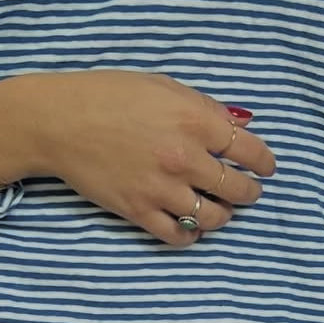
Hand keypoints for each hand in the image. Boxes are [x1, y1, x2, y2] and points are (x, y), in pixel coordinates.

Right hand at [0, 70, 276, 245]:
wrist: (59, 121)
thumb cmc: (108, 95)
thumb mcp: (163, 86)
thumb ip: (203, 108)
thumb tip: (234, 127)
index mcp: (195, 121)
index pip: (251, 151)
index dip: (264, 163)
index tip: (264, 167)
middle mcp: (184, 158)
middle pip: (239, 189)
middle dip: (248, 192)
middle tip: (246, 191)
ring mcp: (162, 189)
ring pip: (214, 218)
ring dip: (223, 216)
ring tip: (219, 209)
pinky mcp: (138, 211)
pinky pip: (179, 236)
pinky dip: (191, 234)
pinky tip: (190, 224)